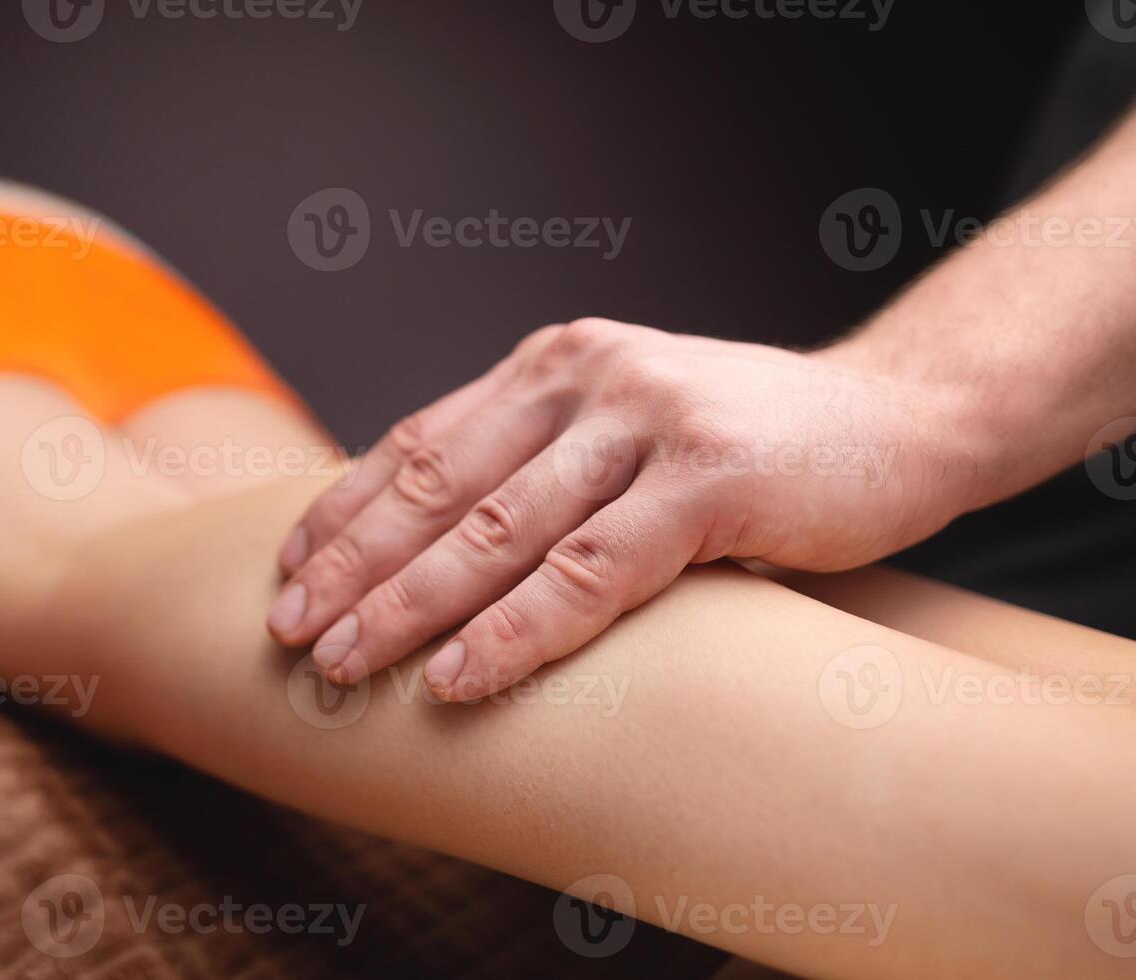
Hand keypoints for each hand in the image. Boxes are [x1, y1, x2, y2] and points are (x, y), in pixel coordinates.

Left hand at [266, 318, 978, 699]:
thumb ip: (542, 461)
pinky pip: (591, 570)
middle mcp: (587, 374)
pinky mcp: (711, 477)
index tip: (288, 570)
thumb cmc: (748, 444)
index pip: (420, 440)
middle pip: (440, 484)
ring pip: (499, 529)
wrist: (900, 416)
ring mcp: (648, 420)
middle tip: (290, 630)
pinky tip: (462, 677)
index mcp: (555, 363)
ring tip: (347, 665)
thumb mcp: (627, 429)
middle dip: (355, 565)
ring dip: (411, 604)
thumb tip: (435, 543)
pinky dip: (519, 631)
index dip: (345, 509)